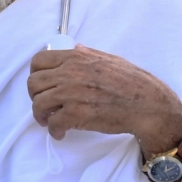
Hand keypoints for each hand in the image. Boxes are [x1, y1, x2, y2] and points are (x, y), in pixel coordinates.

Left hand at [27, 45, 181, 156]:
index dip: (35, 74)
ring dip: (40, 115)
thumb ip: (87, 55)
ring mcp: (71, 93)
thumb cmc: (133, 82)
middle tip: (44, 105)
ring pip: (38, 104)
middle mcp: (69, 73)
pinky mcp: (76, 114)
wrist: (149, 105)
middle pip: (33, 83)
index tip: (41, 84)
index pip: (38, 61)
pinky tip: (60, 132)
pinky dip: (54, 130)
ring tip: (48, 120)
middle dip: (35, 95)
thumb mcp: (110, 59)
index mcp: (76, 58)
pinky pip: (53, 123)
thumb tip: (74, 48)